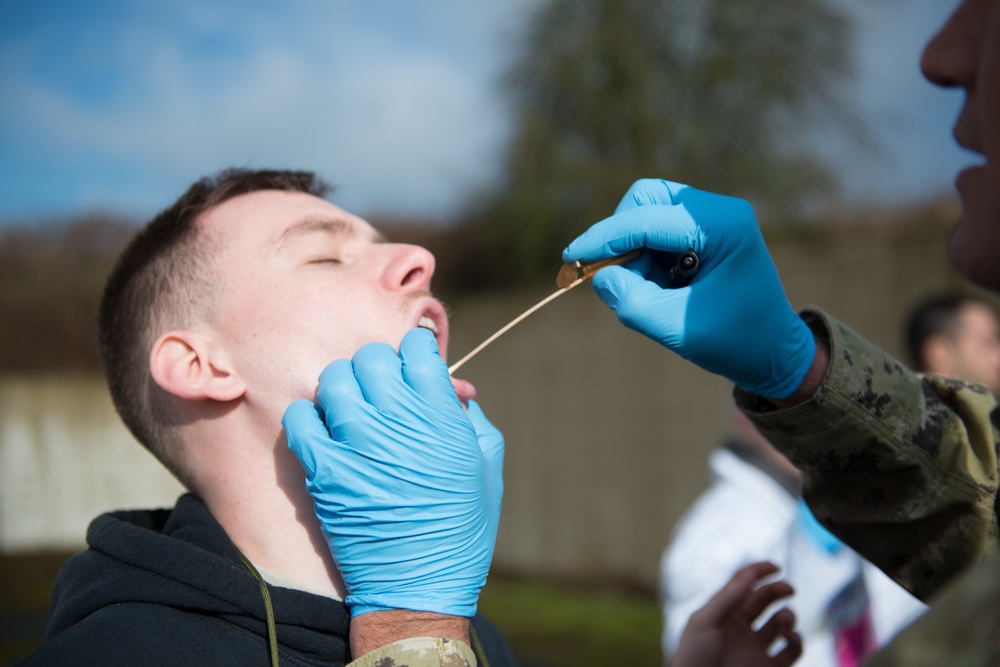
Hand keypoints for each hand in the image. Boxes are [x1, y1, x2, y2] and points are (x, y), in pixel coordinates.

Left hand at [282, 328, 503, 617]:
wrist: (417, 590)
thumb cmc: (460, 531)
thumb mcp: (487, 470)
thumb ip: (473, 421)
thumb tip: (457, 391)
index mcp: (444, 419)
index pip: (417, 350)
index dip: (414, 350)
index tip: (412, 364)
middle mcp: (401, 424)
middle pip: (372, 359)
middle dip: (377, 365)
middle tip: (380, 386)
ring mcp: (358, 446)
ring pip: (334, 381)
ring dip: (342, 386)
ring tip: (349, 405)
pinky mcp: (325, 472)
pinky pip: (300, 420)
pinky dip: (307, 415)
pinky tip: (321, 426)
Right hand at [563, 179, 814, 398]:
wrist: (773, 351)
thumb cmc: (735, 342)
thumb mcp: (677, 329)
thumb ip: (632, 302)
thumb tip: (599, 277)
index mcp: (722, 226)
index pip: (647, 219)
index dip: (603, 239)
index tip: (570, 259)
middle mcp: (719, 211)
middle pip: (645, 198)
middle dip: (619, 236)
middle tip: (613, 277)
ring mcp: (712, 217)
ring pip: (647, 211)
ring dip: (634, 249)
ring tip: (649, 289)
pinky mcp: (703, 230)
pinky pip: (657, 229)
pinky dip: (646, 256)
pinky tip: (662, 287)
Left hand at [671, 562, 801, 666]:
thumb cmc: (694, 658)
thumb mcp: (704, 622)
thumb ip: (727, 598)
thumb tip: (749, 575)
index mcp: (723, 613)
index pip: (743, 584)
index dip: (759, 571)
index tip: (776, 567)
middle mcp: (741, 628)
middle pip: (765, 599)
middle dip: (778, 590)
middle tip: (789, 589)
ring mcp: (756, 648)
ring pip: (781, 624)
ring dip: (788, 616)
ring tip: (784, 622)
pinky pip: (792, 650)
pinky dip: (797, 640)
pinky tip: (788, 638)